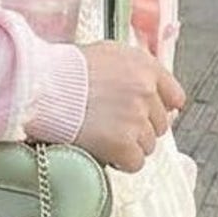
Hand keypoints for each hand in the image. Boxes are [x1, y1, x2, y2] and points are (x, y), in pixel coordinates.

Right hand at [74, 43, 185, 173]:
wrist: (42, 86)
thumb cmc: (67, 69)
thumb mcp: (107, 53)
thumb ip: (134, 70)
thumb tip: (153, 91)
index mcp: (145, 67)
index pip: (174, 97)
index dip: (158, 109)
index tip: (144, 114)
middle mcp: (146, 91)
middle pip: (160, 125)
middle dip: (139, 127)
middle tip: (112, 124)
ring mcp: (136, 118)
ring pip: (148, 145)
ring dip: (128, 144)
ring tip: (102, 134)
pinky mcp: (124, 143)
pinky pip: (135, 162)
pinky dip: (120, 161)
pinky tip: (103, 149)